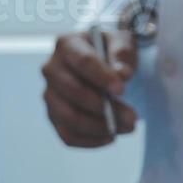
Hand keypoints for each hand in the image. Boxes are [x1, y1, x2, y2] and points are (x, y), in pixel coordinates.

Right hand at [41, 29, 138, 147]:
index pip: (82, 62)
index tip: (121, 89)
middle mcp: (52, 69)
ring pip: (69, 117)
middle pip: (73, 92)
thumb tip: (122, 74)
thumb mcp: (121, 42)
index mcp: (67, 44)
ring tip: (126, 127)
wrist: (99, 61)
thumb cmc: (108, 50)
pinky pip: (68, 135)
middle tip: (132, 117)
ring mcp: (50, 95)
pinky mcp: (54, 116)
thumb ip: (122, 54)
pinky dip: (90, 140)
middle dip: (104, 107)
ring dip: (100, 127)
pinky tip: (111, 137)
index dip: (101, 77)